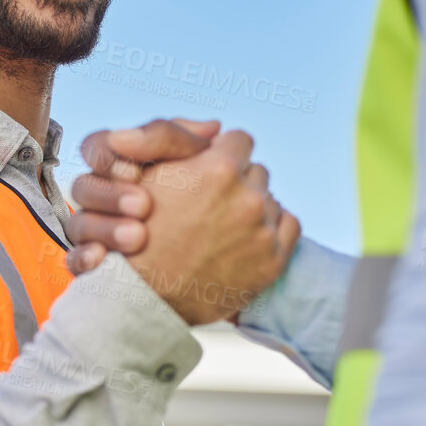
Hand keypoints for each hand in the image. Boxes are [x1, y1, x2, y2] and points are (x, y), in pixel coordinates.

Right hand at [67, 118, 219, 274]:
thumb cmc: (204, 208)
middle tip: (143, 206)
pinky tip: (99, 260)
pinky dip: (84, 259)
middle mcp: (105, 196)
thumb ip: (200, 146)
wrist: (206, 269)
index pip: (98, 147)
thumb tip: (213, 128)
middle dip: (111, 195)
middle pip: (85, 186)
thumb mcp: (207, 169)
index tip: (136, 173)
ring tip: (137, 238)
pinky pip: (74, 262)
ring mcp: (98, 233)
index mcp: (123, 166)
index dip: (109, 155)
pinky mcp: (98, 267)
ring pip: (79, 224)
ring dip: (105, 228)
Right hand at [107, 127, 298, 324]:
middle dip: (237, 182)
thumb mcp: (145, 172)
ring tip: (221, 227)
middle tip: (209, 205)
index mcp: (219, 168)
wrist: (142, 297)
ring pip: (269, 199)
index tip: (207, 172)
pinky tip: (245, 238)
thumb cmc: (136, 230)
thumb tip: (218, 128)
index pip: (240, 139)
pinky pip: (288, 225)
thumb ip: (178, 139)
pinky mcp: (273, 261)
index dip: (221, 154)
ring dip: (251, 208)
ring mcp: (263, 231)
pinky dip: (272, 228)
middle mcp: (248, 197)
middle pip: (256, 171)